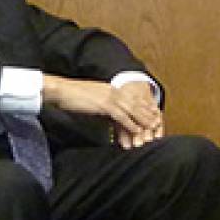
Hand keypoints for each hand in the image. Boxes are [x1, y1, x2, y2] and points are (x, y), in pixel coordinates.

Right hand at [42, 76, 162, 147]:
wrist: (60, 91)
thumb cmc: (72, 96)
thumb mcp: (93, 100)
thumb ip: (104, 106)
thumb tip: (110, 117)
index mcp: (112, 88)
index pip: (132, 97)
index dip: (144, 105)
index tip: (153, 112)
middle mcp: (114, 91)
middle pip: (136, 103)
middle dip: (147, 113)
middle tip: (158, 122)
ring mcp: (110, 97)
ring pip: (132, 110)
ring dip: (143, 120)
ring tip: (152, 128)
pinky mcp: (104, 105)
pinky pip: (121, 116)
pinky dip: (130, 124)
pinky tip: (137, 130)